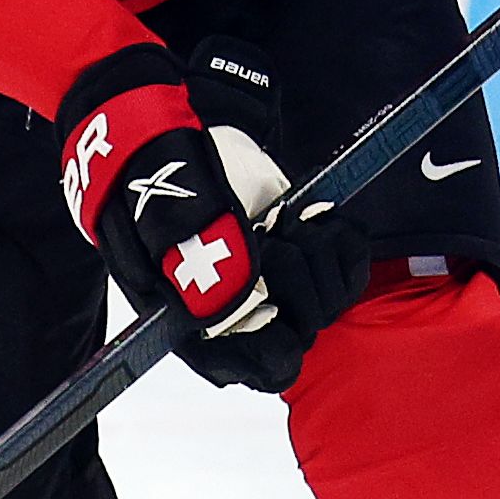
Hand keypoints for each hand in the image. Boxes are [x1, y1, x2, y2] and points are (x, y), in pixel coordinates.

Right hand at [57, 42, 310, 394]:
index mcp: (203, 325)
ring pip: (334, 296)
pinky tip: (312, 215)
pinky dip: (341, 234)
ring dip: (317, 252)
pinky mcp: (305, 248)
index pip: (266, 366)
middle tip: (271, 237)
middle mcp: (247, 311)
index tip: (269, 289)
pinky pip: (352, 262)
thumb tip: (235, 301)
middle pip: (308, 330)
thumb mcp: (157, 211)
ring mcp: (279, 281)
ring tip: (283, 221)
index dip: (279, 337)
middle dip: (299, 281)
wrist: (159, 132)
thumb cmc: (147, 178)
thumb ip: (193, 256)